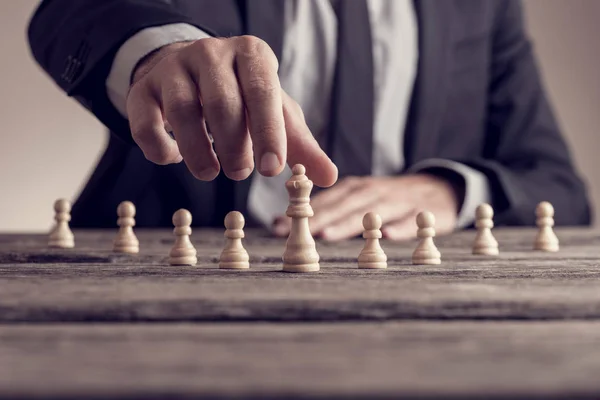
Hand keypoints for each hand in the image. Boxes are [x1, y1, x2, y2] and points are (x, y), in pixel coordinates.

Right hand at [126, 36, 337, 186]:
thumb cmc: (243, 96)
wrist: (191, 72)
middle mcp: (211, 53)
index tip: (271, 169)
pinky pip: (144, 121)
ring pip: (182, 111)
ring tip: (211, 172)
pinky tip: (175, 159)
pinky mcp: (143, 88)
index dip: (268, 133)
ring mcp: (173, 68)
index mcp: (251, 54)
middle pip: (222, 103)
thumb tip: (328, 177)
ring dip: (199, 152)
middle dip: (234, 147)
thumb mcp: (275, 113)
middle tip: (240, 172)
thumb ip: (299, 144)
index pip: (262, 91)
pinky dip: (160, 149)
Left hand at [273, 174, 459, 240]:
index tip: (278, 227)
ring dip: (350, 223)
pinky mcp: (421, 211)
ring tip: (328, 236)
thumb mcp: (358, 199)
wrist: (440, 189)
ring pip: (371, 212)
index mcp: (356, 188)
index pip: (326, 201)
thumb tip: (277, 223)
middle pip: (343, 207)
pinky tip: (388, 235)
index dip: (302, 213)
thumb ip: (326, 211)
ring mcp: (398, 200)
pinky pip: (409, 219)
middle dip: (318, 220)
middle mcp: (373, 191)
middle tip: (297, 235)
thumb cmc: (389, 199)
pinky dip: (399, 227)